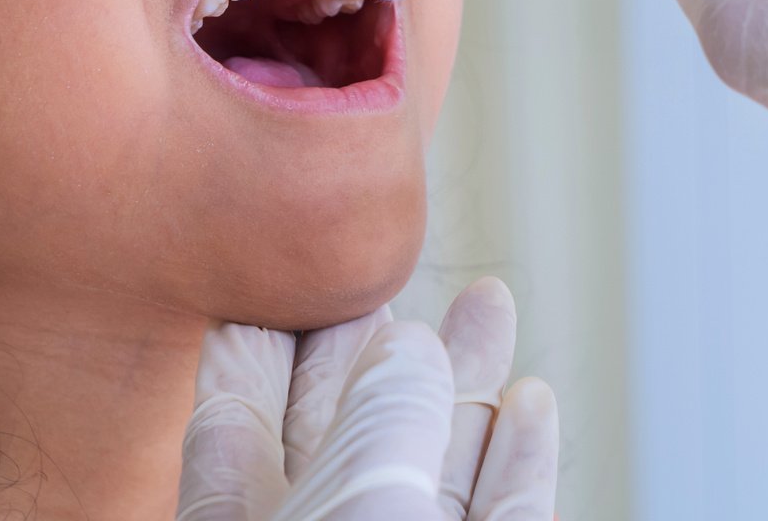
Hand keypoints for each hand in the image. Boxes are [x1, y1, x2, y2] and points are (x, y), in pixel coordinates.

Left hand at [178, 277, 557, 518]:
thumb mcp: (356, 503)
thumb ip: (379, 417)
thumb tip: (413, 345)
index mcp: (248, 520)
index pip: (236, 412)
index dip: (254, 339)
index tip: (268, 271)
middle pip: (344, 424)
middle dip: (372, 340)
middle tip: (385, 270)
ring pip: (434, 464)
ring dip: (466, 380)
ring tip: (490, 301)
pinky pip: (502, 518)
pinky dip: (519, 460)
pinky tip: (531, 400)